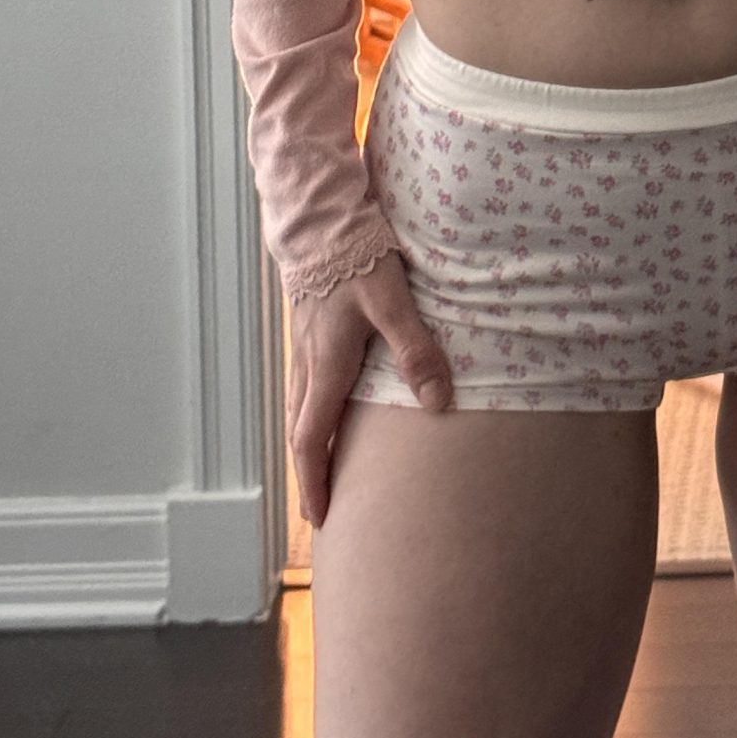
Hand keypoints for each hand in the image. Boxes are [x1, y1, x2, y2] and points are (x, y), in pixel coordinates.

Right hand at [287, 248, 455, 524]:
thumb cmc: (358, 258)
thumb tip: (438, 402)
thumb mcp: (393, 302)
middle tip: (319, 510)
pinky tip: (323, 409)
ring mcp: (303, 347)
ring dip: (307, 444)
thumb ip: (415, 350)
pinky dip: (307, 413)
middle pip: (300, 432)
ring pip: (298, 409)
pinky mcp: (307, 330)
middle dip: (309, 473)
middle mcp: (309, 362)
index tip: (321, 517)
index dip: (315, 481)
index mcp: (327, 365)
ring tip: (320, 470)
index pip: (312, 439)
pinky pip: (301, 386)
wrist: (321, 220)